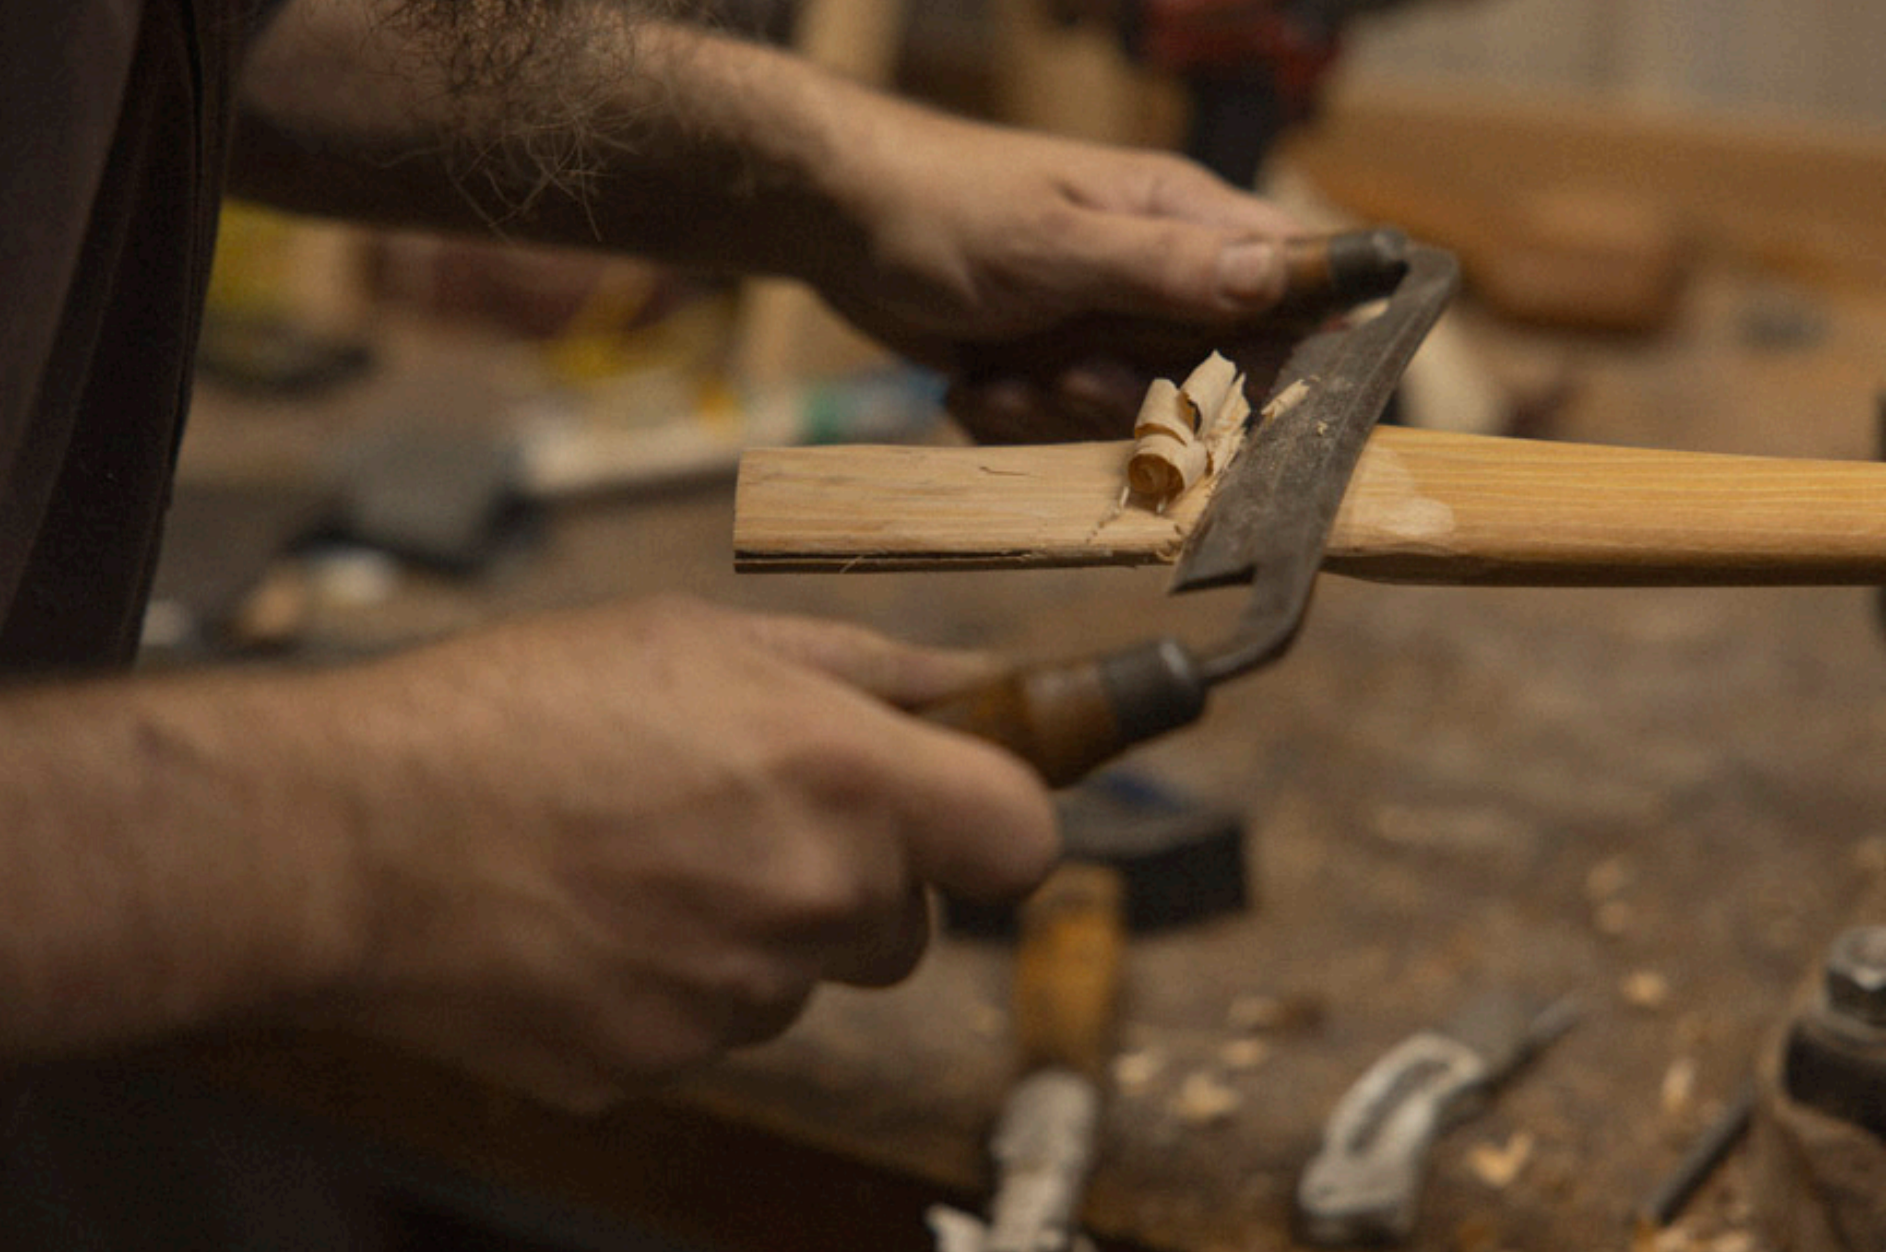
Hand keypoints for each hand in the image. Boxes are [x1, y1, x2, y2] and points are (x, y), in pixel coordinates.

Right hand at [316, 596, 1056, 1108]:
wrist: (351, 834)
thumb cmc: (516, 709)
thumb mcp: (702, 637)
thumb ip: (862, 665)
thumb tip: (967, 682)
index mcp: (843, 775)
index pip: (1022, 836)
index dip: (1002, 818)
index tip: (967, 807)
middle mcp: (811, 897)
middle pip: (909, 922)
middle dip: (856, 875)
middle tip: (745, 813)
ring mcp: (739, 999)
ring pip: (807, 978)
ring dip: (762, 930)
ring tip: (643, 859)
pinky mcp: (663, 1065)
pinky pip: (716, 1026)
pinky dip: (678, 982)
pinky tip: (597, 920)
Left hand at [810, 107, 1303, 440]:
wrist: (838, 223)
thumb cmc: (944, 206)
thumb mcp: (1057, 241)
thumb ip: (1168, 266)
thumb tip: (1280, 276)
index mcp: (1185, 220)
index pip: (1291, 289)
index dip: (1284, 353)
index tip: (1228, 396)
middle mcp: (1160, 279)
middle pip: (1215, 382)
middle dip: (1141, 402)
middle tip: (1072, 376)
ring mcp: (1108, 328)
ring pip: (1136, 419)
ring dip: (1063, 414)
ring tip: (1004, 372)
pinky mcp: (1058, 369)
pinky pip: (1070, 431)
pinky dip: (1020, 421)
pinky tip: (977, 383)